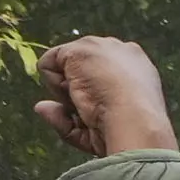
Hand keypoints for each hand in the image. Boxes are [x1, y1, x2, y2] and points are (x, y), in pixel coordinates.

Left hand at [32, 36, 174, 157]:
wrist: (137, 124)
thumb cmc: (129, 133)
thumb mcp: (101, 128)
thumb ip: (70, 118)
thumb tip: (41, 107)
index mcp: (139, 67)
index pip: (104, 71)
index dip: (94, 91)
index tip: (100, 111)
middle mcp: (121, 50)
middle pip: (81, 65)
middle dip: (80, 87)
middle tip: (95, 109)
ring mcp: (99, 46)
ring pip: (63, 66)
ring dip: (68, 89)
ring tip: (89, 103)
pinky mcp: (79, 49)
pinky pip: (49, 65)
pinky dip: (54, 85)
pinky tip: (76, 94)